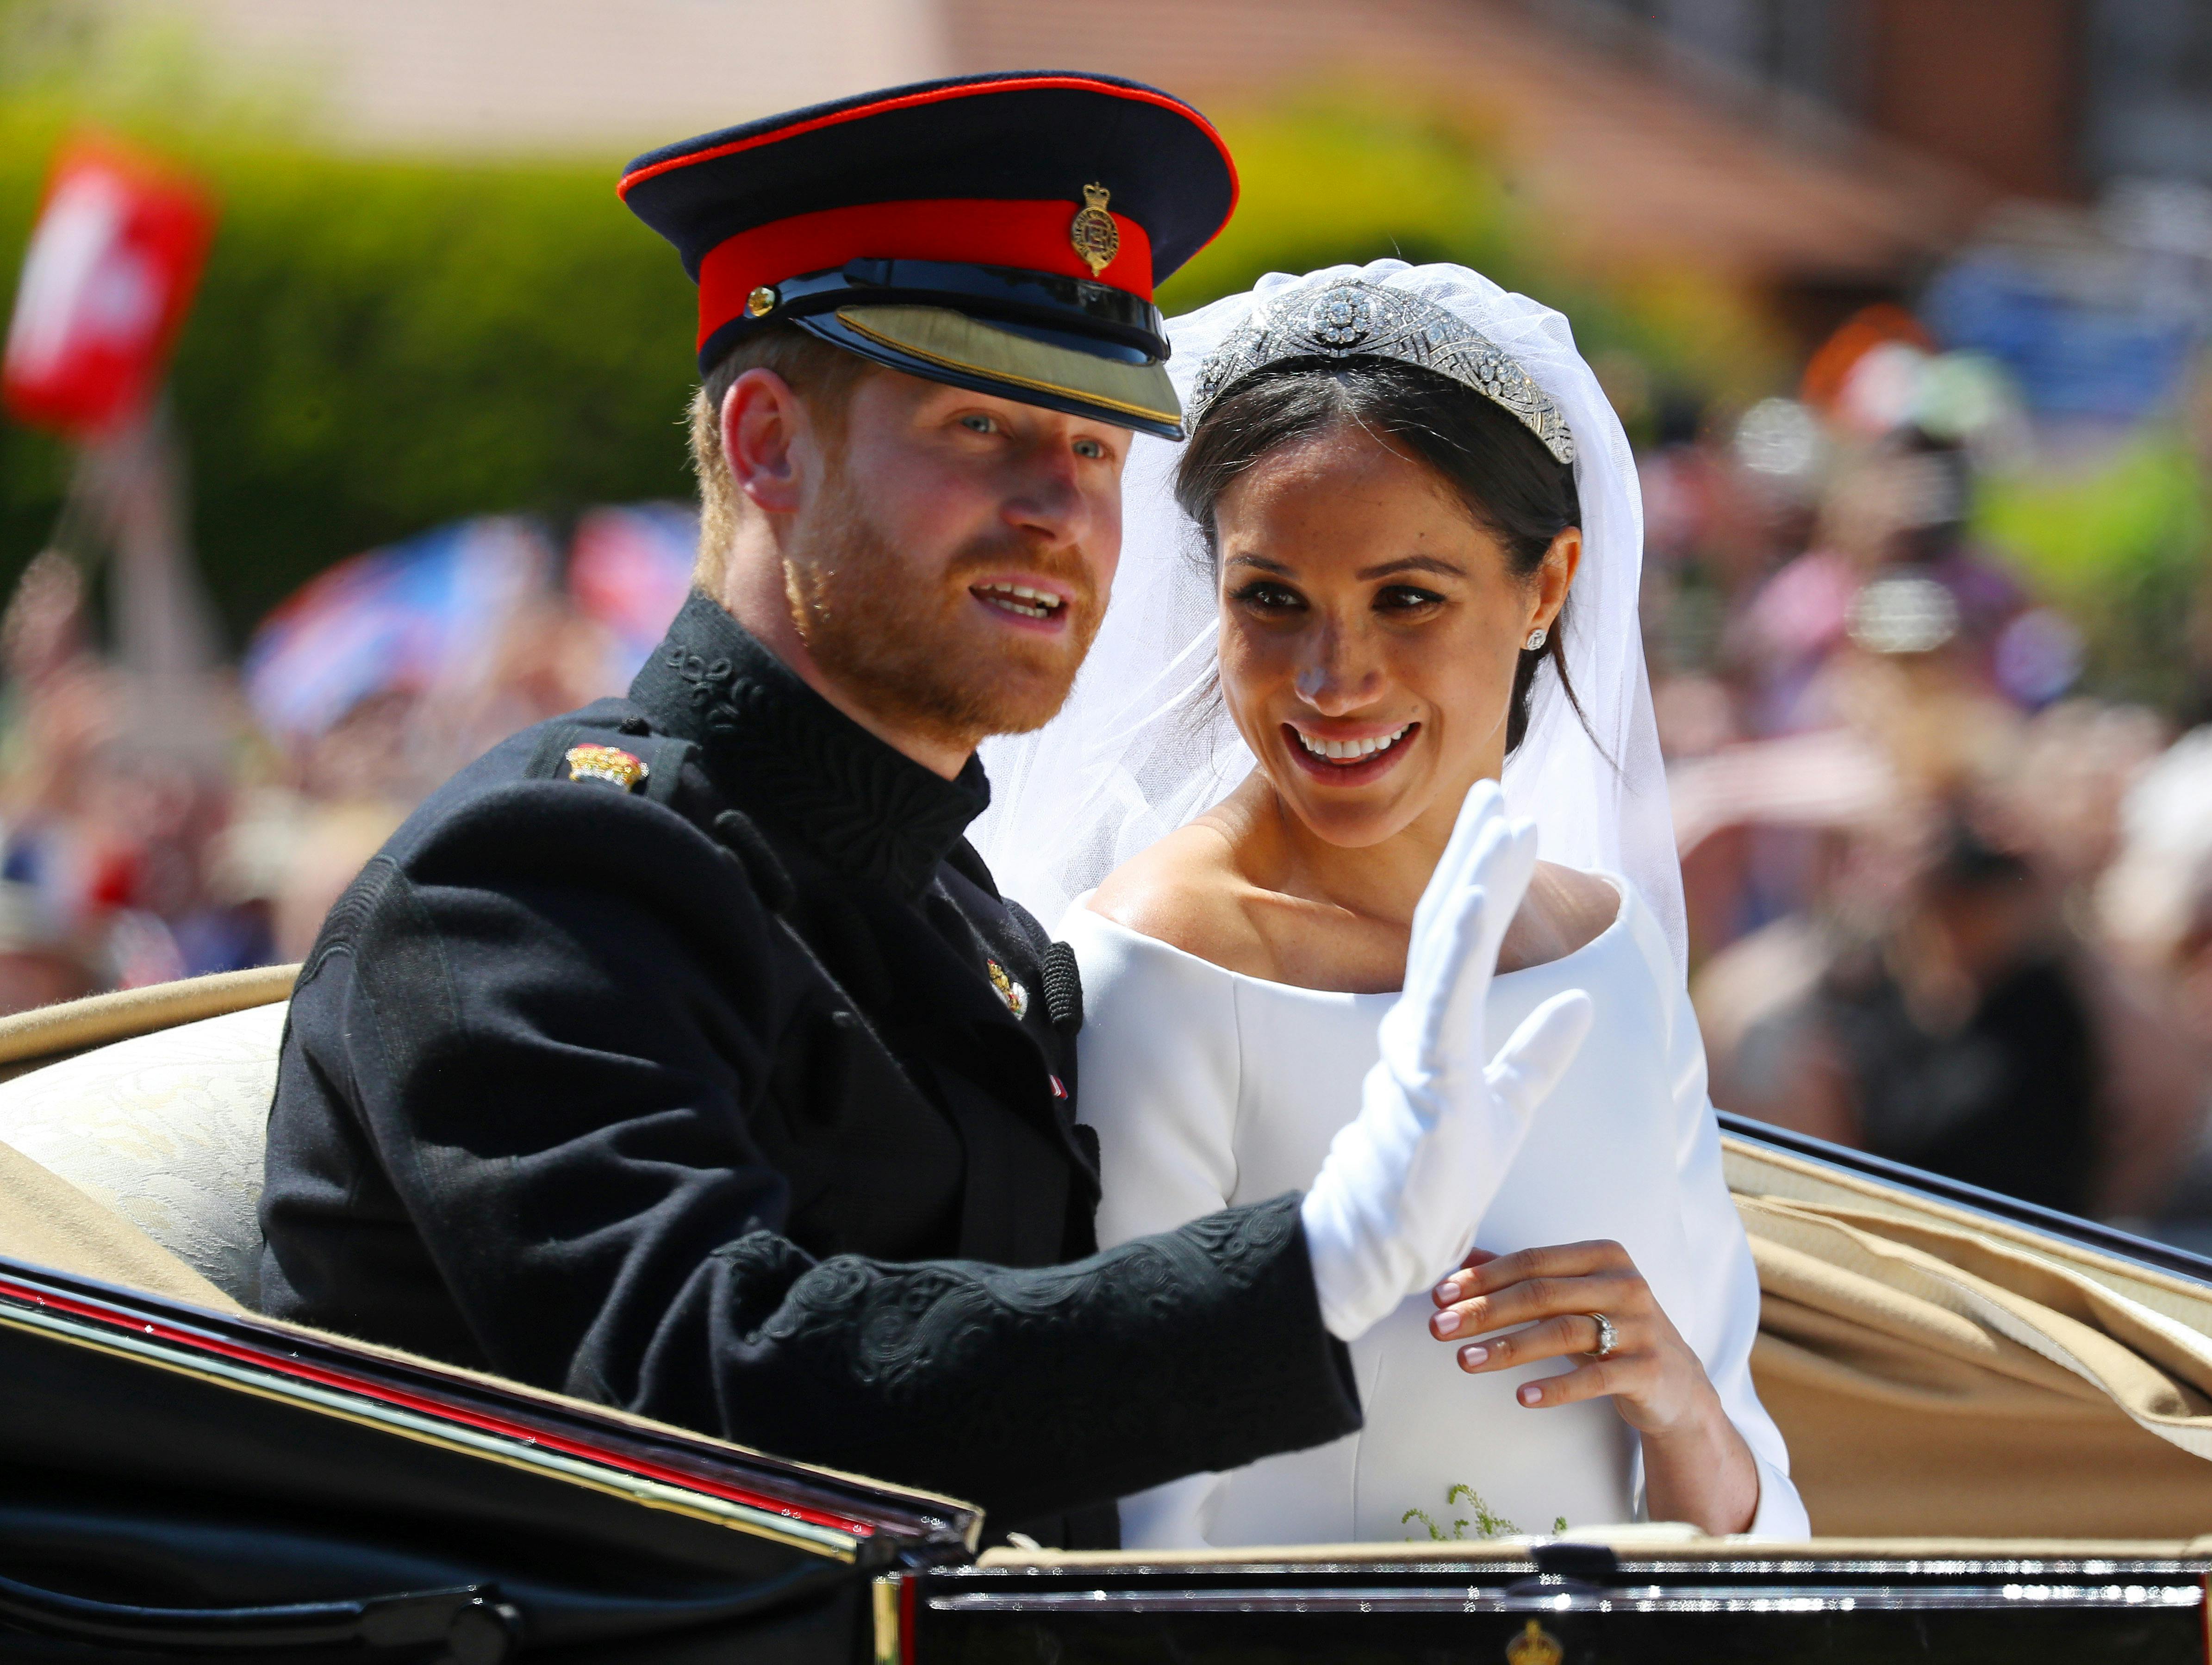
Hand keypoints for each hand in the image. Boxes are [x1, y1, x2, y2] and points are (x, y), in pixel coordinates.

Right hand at [1300, 782, 1592, 1341]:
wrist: (1386, 1247)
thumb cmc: (1432, 1184)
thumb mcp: (1506, 1108)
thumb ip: (1538, 1054)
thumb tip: (1578, 1000)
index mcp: (1438, 1027)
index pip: (1465, 936)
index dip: (1488, 874)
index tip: (1513, 820)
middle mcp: (1421, 1023)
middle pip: (1450, 920)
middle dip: (1475, 851)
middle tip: (1495, 788)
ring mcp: (1419, 1045)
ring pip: (1447, 942)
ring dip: (1475, 875)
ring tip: (1499, 819)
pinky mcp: (1424, 1074)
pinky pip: (1442, 995)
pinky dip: (1460, 941)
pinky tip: (1476, 894)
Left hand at [1430, 1240, 1759, 1533]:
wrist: (1676, 1384)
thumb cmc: (1612, 1330)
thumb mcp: (1573, 1297)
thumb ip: (1526, 1276)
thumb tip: (1465, 1258)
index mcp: (1603, 1256)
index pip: (1531, 1261)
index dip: (1483, 1277)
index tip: (1440, 1295)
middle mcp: (1625, 1285)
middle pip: (1542, 1294)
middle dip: (1484, 1311)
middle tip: (1440, 1328)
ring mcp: (1640, 1327)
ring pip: (1563, 1332)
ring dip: (1508, 1348)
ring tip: (1465, 1362)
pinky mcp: (1648, 1369)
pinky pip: (1595, 1378)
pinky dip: (1555, 1386)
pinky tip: (1521, 1396)